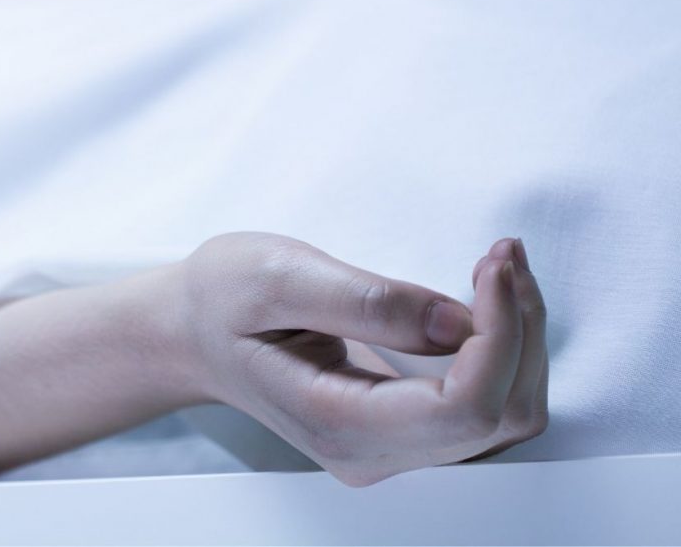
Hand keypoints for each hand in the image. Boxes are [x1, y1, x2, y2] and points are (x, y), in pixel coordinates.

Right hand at [174, 232, 547, 485]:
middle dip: (519, 329)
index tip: (489, 263)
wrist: (190, 332)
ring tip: (498, 271)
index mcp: (338, 422)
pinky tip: (486, 301)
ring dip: (520, 340)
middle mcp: (372, 454)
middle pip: (502, 415)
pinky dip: (504, 351)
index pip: (467, 406)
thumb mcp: (276, 275)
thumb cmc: (221, 300)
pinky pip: (488, 406)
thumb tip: (455, 323)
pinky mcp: (406, 431)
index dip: (500, 335)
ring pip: (507, 416)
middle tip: (501, 255)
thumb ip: (366, 301)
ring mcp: (391, 450)